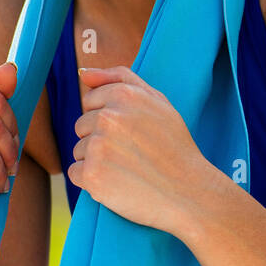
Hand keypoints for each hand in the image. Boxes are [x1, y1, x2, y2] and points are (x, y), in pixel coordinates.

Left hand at [68, 65, 216, 233]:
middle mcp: (108, 117)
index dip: (110, 119)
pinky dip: (92, 181)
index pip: (90, 101)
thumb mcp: (158, 102)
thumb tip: (84, 73)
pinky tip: (118, 183)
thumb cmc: (174, 146)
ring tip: (128, 169)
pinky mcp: (92, 175)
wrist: (189, 191)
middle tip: (133, 153)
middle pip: (81, 126)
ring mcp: (98, 146)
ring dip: (96, 161)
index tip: (132, 132)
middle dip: (101, 139)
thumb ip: (121, 79)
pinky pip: (76, 173)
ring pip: (78, 150)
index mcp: (123, 95)